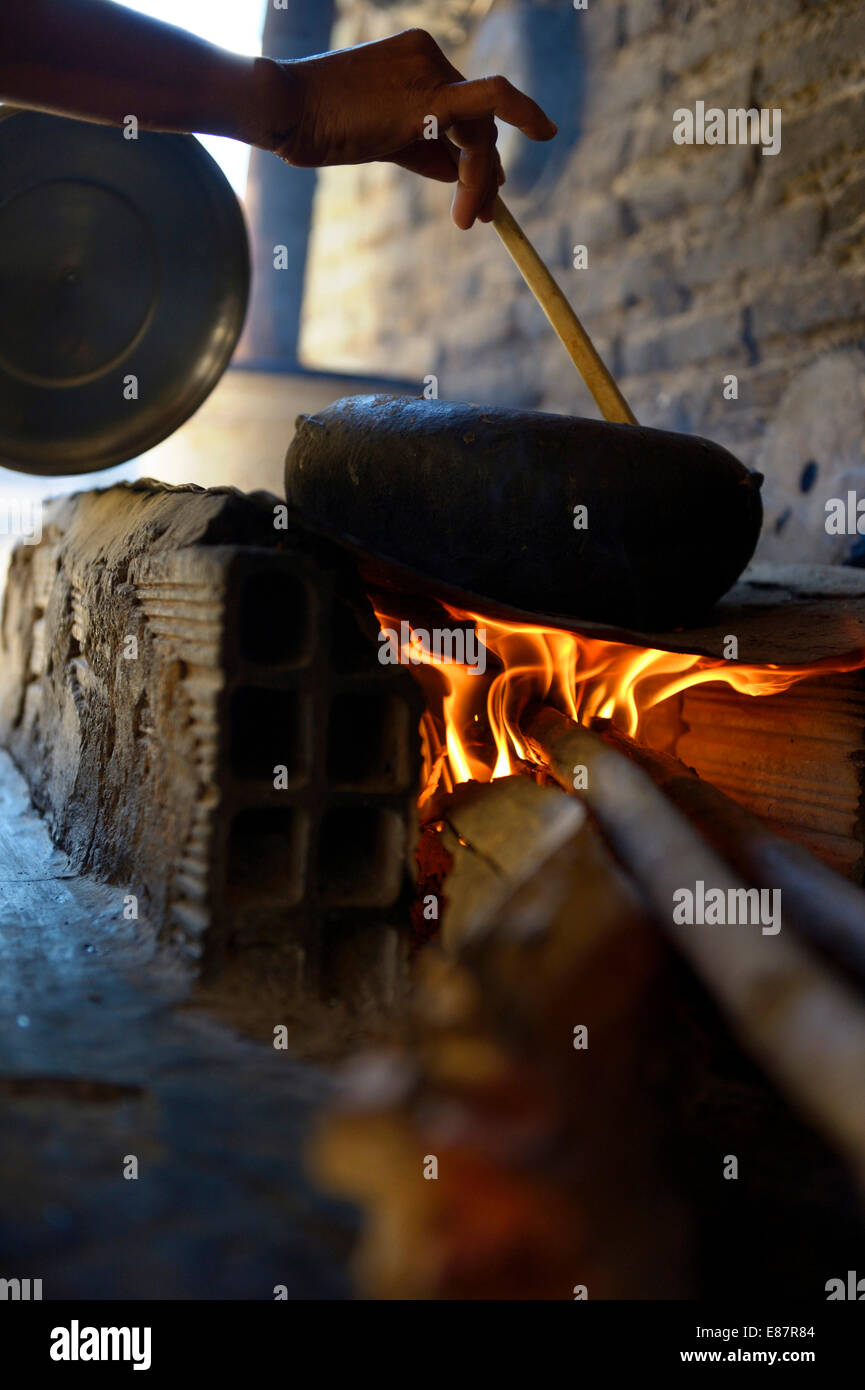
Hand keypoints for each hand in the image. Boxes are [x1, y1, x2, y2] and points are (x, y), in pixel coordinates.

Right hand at [253, 29, 556, 229]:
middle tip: (483, 216)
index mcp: (414, 60)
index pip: (458, 111)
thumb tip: (465, 176)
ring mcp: (431, 69)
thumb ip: (426, 153)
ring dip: (482, 177)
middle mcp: (428, 55)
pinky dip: (515, 126)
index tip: (480, 193)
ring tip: (471, 218)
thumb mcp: (382, 141)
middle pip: (476, 120)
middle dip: (484, 170)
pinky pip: (488, 108)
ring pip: (481, 127)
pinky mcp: (431, 93)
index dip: (474, 154)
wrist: (285, 109)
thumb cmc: (319, 126)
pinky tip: (546, 131)